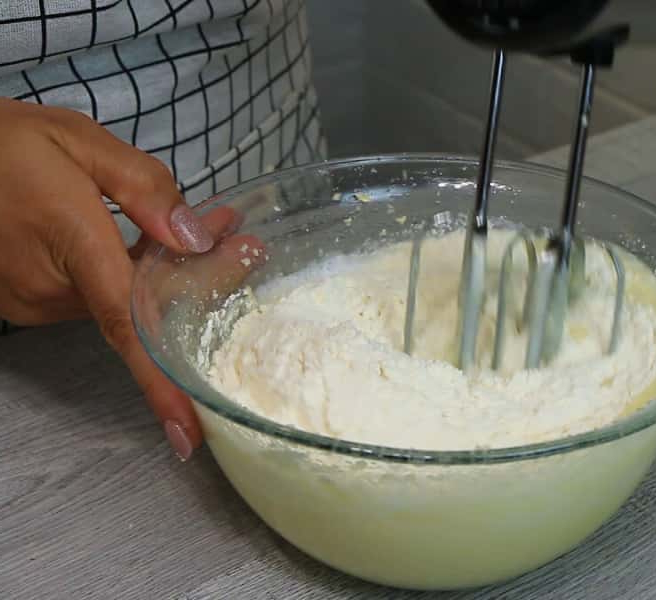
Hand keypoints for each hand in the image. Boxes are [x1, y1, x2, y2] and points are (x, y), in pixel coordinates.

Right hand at [0, 98, 218, 459]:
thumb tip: (194, 238)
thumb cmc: (5, 142)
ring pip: (120, 304)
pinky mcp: (24, 300)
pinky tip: (151, 241)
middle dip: (199, 285)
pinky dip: (128, 276)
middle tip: (244, 245)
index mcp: (71, 247)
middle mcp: (50, 290)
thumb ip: (143, 188)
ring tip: (210, 230)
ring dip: (166, 276)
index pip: (128, 329)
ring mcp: (32, 301)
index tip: (188, 433)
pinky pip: (92, 296)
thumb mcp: (78, 141)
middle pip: (143, 310)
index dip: (161, 385)